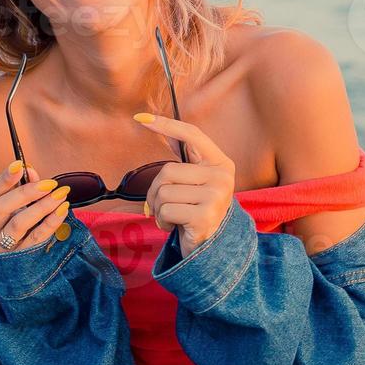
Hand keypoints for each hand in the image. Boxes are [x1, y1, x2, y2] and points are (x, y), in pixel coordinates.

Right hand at [0, 159, 71, 254]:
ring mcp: (1, 249)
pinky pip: (36, 239)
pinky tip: (62, 210)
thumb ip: (21, 192)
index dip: (4, 179)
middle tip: (49, 183)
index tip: (19, 165)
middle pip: (1, 208)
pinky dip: (50, 223)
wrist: (10, 275)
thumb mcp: (11, 215)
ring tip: (60, 195)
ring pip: (18, 223)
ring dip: (41, 206)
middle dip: (25, 192)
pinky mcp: (19, 260)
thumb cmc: (12, 236)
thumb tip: (32, 171)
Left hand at [132, 112, 235, 251]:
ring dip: (159, 209)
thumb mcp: (195, 182)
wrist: (212, 247)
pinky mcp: (204, 216)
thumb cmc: (198, 209)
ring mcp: (216, 197)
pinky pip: (165, 211)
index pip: (192, 135)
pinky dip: (162, 221)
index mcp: (221, 163)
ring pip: (163, 192)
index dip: (167, 125)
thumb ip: (184, 158)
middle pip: (168, 171)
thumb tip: (160, 126)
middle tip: (162, 205)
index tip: (141, 118)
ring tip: (172, 216)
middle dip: (155, 191)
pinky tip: (174, 226)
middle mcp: (223, 177)